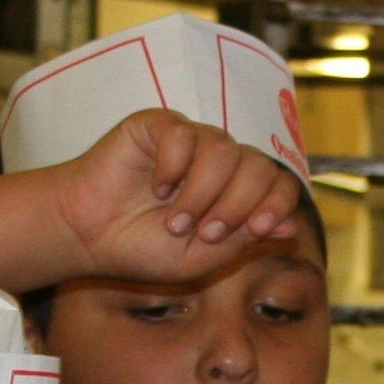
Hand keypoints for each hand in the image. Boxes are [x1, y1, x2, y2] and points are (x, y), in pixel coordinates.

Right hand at [52, 111, 306, 280]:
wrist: (91, 237)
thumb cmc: (143, 249)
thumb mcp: (203, 257)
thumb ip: (246, 239)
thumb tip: (292, 226)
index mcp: (236, 191)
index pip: (280, 182)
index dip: (277, 202)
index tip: (260, 227)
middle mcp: (220, 161)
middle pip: (258, 165)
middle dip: (237, 204)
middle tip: (205, 232)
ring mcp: (191, 140)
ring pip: (223, 149)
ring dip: (202, 192)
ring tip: (174, 221)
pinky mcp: (159, 126)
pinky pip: (184, 134)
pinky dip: (173, 167)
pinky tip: (156, 186)